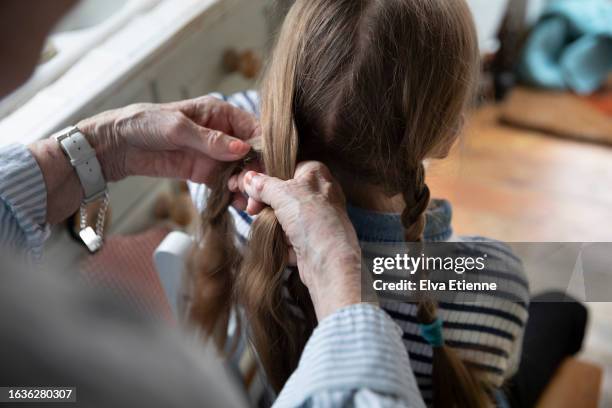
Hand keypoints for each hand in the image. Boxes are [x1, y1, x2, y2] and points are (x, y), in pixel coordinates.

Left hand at [30, 96, 259, 223]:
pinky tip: (239, 205)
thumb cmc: (145, 123)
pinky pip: (225, 184)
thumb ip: (210, 140)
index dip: (264, 147)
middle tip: (258, 189)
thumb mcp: (178, 128)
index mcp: (220, 113)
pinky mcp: (204, 173)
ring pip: (240, 171)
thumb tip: (242, 150)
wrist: (117, 145)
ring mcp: (214, 155)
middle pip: (250, 153)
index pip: (253, 129)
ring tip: (249, 201)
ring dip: (247, 186)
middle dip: (257, 171)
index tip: (269, 166)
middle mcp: (222, 134)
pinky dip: (233, 194)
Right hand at [237, 162, 362, 319]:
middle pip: (282, 193)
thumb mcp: (283, 194)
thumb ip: (263, 185)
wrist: (329, 262)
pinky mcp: (311, 239)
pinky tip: (284, 244)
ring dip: (273, 223)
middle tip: (252, 210)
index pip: (284, 167)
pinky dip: (283, 240)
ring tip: (272, 229)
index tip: (247, 186)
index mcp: (316, 174)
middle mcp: (319, 193)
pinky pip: (289, 235)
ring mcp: (316, 218)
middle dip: (265, 203)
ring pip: (283, 216)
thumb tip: (249, 179)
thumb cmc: (313, 220)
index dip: (264, 177)